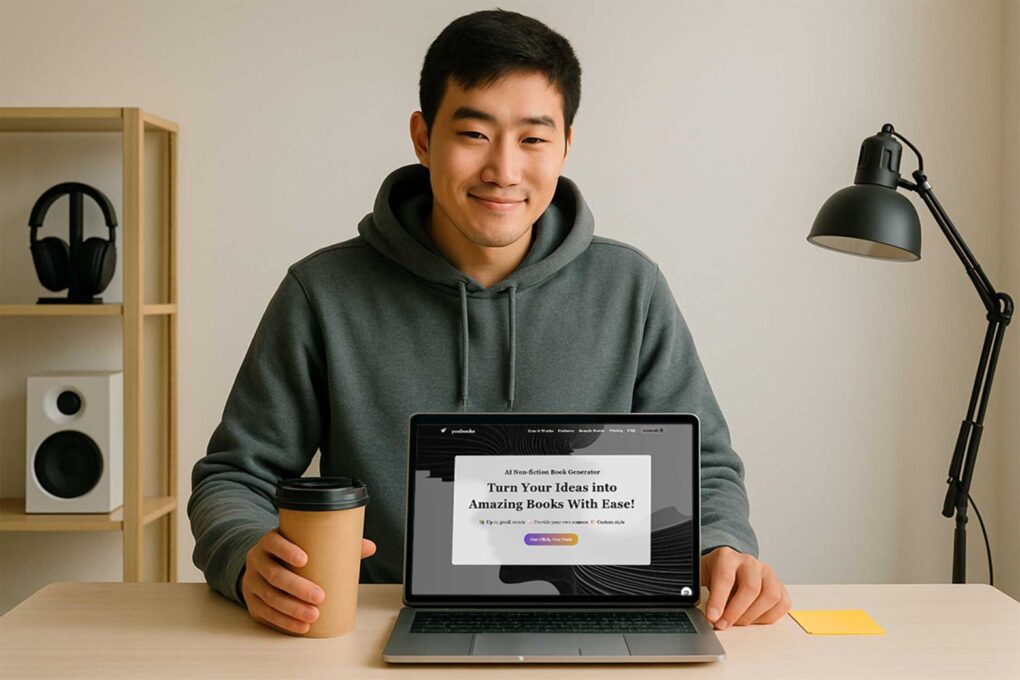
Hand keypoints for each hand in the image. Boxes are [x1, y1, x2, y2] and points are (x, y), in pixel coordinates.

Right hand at [241, 528, 376, 634]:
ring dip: (292, 609)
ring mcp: (252, 582)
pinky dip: (284, 622)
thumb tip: (370, 546)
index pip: (275, 543)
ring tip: (313, 615)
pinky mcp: (252, 602)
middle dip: (297, 587)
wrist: (263, 563)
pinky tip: (300, 627)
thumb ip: (335, 543)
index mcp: (270, 541)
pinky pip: (266, 614)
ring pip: (270, 597)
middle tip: (320, 596)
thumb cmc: (292, 552)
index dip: (287, 551)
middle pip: (274, 574)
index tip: (305, 559)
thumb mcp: (306, 543)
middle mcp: (257, 560)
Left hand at [700, 546, 789, 628]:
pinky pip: (782, 604)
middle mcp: (749, 562)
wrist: (728, 566)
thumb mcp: (700, 576)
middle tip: (722, 625)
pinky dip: (767, 617)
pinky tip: (752, 618)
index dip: (718, 600)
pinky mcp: (779, 585)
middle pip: (751, 588)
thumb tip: (692, 603)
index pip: (725, 577)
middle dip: (735, 612)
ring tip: (737, 622)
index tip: (712, 617)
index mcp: (727, 556)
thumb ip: (696, 589)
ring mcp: (767, 573)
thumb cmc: (713, 574)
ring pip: (770, 596)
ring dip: (752, 616)